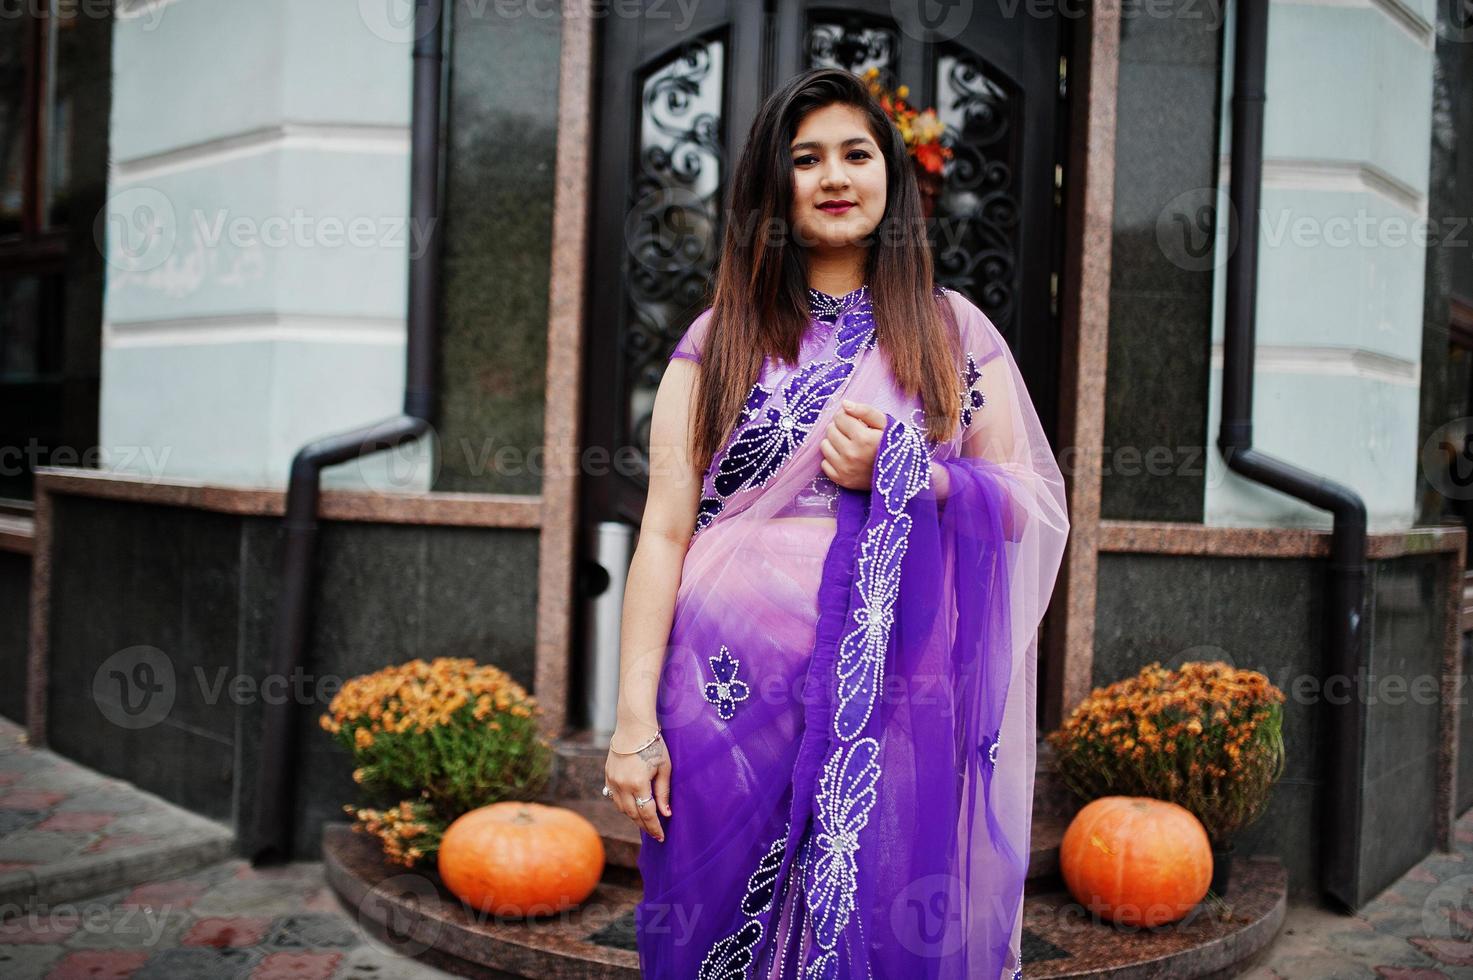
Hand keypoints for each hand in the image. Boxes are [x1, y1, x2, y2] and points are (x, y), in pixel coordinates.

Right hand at [604, 727, 671, 842]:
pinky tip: (632, 808)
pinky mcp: (608, 777)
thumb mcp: (664, 768)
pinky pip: (614, 799)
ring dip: (634, 817)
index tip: (661, 837)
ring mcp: (613, 781)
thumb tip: (666, 813)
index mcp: (638, 783)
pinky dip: (624, 806)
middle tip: (655, 834)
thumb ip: (663, 792)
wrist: (633, 727)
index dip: (654, 827)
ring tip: (645, 822)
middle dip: (645, 826)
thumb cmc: (653, 745)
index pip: (647, 813)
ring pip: (622, 809)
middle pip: (634, 814)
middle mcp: (623, 785)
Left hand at [820, 399, 887, 490]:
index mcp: (863, 438)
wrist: (900, 475)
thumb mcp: (886, 424)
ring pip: (824, 445)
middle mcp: (851, 454)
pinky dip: (832, 459)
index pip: (839, 417)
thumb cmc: (892, 445)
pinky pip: (824, 463)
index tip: (855, 421)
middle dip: (839, 428)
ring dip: (834, 442)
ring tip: (848, 444)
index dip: (847, 416)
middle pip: (830, 430)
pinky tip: (845, 458)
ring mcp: (845, 469)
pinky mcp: (841, 480)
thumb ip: (866, 411)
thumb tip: (844, 404)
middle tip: (852, 433)